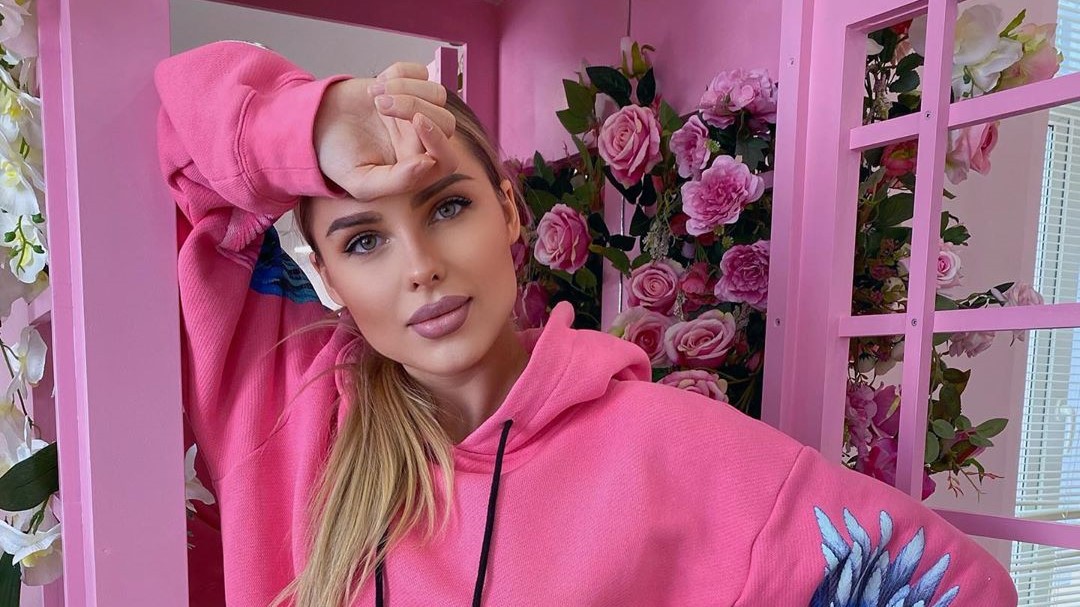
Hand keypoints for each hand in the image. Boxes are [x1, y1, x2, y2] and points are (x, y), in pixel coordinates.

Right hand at [314, 62, 456, 200]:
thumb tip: (429, 163)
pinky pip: (421, 72)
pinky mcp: (406, 86)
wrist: (313, 126)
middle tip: (381, 106)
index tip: (416, 122)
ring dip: (406, 89)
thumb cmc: (337, 159)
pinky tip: (376, 84)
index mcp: (414, 167)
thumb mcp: (362, 183)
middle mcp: (419, 140)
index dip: (439, 141)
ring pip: (437, 94)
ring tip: (375, 98)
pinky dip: (400, 73)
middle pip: (446, 122)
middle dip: (415, 107)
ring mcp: (415, 110)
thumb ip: (398, 181)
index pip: (448, 160)